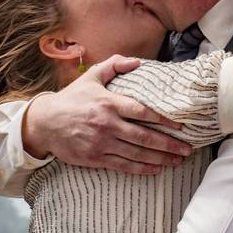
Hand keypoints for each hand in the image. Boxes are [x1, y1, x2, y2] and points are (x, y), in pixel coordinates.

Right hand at [23, 54, 192, 174]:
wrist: (44, 124)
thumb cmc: (71, 99)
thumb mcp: (91, 77)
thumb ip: (114, 66)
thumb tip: (137, 62)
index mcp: (109, 103)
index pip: (142, 112)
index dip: (164, 119)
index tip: (180, 125)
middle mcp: (107, 125)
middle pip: (144, 137)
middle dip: (169, 144)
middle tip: (188, 148)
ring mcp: (102, 143)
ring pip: (137, 154)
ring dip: (160, 158)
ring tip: (178, 160)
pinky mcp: (95, 158)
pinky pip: (123, 166)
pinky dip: (142, 169)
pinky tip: (156, 169)